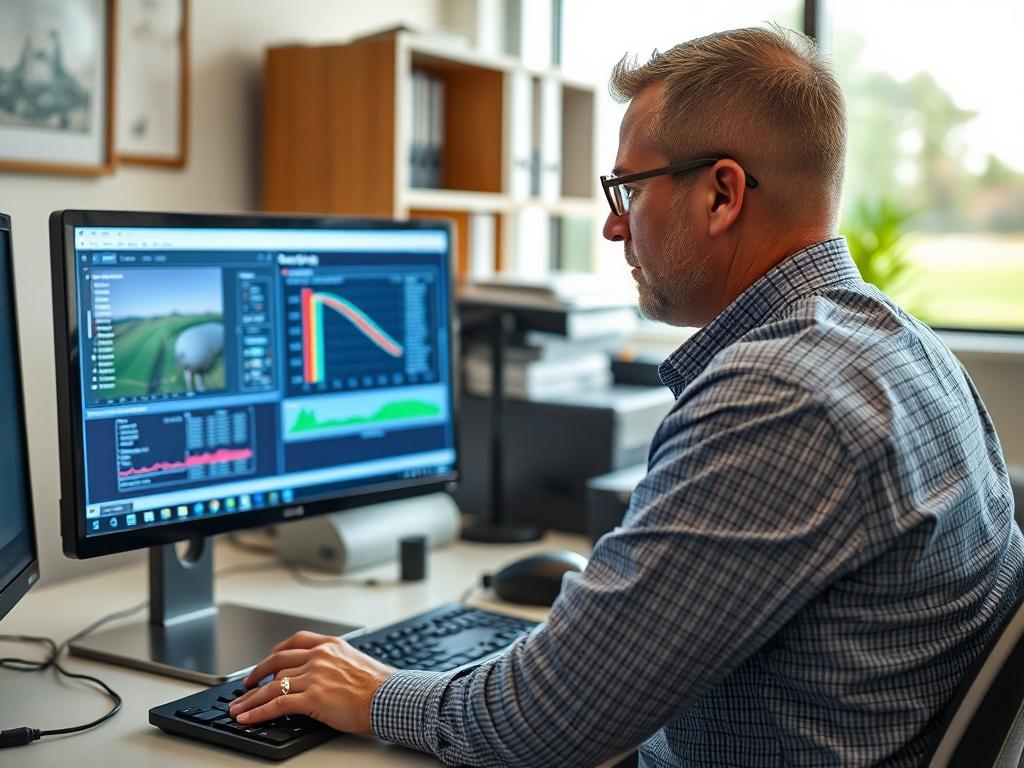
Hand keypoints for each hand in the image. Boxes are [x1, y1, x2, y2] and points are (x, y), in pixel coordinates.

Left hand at [228, 631, 394, 733]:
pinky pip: (276, 703)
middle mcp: (319, 656)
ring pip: (272, 685)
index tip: (266, 662)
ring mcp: (314, 676)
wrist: (390, 698)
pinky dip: (257, 711)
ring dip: (251, 699)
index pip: (294, 642)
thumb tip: (323, 677)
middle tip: (245, 688)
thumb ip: (335, 664)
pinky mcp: (312, 697)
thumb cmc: (380, 686)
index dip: (275, 652)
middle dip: (256, 676)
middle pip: (277, 663)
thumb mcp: (356, 662)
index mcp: (331, 645)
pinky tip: (247, 717)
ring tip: (238, 709)